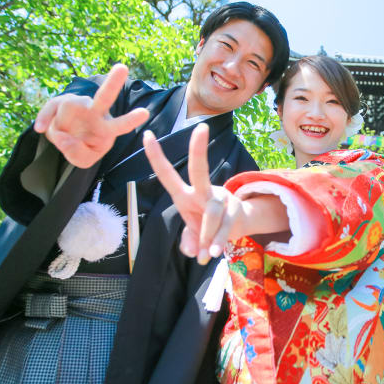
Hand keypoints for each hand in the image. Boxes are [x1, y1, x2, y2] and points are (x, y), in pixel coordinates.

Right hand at [34, 63, 149, 167]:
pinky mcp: (60, 102)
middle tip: (123, 67)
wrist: (63, 139)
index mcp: (107, 128)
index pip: (120, 125)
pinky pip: (51, 108)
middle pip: (105, 96)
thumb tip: (64, 138)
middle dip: (113, 82)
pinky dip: (44, 119)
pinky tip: (40, 129)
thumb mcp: (82, 160)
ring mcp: (78, 104)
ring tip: (61, 138)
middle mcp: (96, 112)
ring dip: (59, 128)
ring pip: (67, 109)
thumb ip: (76, 153)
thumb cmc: (81, 147)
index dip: (130, 120)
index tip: (145, 113)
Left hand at [143, 124, 250, 263]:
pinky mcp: (234, 209)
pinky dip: (219, 241)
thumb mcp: (192, 236)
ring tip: (205, 256)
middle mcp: (203, 191)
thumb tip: (192, 251)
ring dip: (208, 234)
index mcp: (184, 194)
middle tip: (201, 127)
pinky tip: (214, 253)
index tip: (147, 134)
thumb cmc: (206, 228)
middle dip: (198, 149)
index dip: (156, 156)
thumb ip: (188, 242)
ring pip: (212, 211)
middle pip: (200, 170)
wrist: (236, 228)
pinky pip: (225, 225)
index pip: (167, 174)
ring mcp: (221, 198)